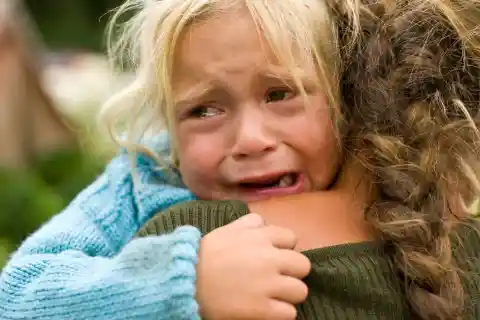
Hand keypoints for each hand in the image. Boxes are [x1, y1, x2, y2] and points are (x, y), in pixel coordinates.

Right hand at [196, 214, 310, 319]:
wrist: (185, 282)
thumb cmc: (205, 255)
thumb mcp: (227, 230)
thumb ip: (249, 222)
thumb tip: (265, 224)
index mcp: (261, 237)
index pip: (292, 239)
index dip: (283, 249)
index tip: (273, 257)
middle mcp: (269, 259)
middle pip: (303, 265)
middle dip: (291, 272)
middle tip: (277, 278)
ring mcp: (268, 285)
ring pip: (300, 291)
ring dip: (289, 294)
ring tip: (273, 296)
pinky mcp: (263, 310)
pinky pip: (290, 313)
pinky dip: (281, 313)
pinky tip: (267, 309)